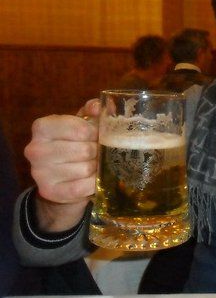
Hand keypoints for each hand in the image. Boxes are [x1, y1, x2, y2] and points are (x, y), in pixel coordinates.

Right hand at [23, 99, 99, 231]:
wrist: (62, 178)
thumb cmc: (75, 144)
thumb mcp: (82, 124)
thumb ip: (93, 111)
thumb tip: (99, 106)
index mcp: (42, 127)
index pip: (81, 129)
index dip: (96, 133)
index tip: (97, 136)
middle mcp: (36, 149)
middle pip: (85, 150)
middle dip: (97, 152)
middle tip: (98, 153)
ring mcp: (40, 172)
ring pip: (85, 169)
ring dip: (96, 168)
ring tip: (94, 165)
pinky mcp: (49, 191)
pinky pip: (83, 187)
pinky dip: (93, 184)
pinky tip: (92, 179)